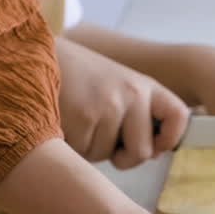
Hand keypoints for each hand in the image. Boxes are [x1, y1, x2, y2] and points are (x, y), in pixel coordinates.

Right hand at [54, 36, 189, 168]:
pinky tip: (66, 121)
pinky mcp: (82, 116)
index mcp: (143, 85)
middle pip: (142, 152)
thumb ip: (137, 115)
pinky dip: (73, 146)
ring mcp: (107, 104)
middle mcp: (131, 93)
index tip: (157, 147)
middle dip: (123, 158)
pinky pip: (84, 153)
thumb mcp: (115, 87)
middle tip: (105, 141)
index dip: (171, 139)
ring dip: (91, 148)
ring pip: (107, 156)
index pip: (178, 116)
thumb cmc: (77, 79)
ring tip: (79, 119)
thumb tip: (155, 153)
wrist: (36, 55)